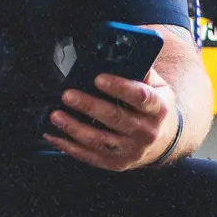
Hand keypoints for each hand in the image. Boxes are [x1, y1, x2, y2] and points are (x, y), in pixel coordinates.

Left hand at [45, 69, 179, 171]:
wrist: (163, 141)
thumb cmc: (152, 107)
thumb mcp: (157, 87)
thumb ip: (140, 71)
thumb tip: (117, 53)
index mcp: (158, 108)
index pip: (141, 97)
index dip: (120, 87)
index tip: (98, 78)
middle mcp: (147, 132)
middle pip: (116, 118)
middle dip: (89, 106)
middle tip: (67, 95)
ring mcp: (131, 151)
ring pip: (99, 140)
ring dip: (74, 128)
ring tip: (56, 115)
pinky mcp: (116, 163)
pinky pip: (89, 156)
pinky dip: (69, 147)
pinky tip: (53, 135)